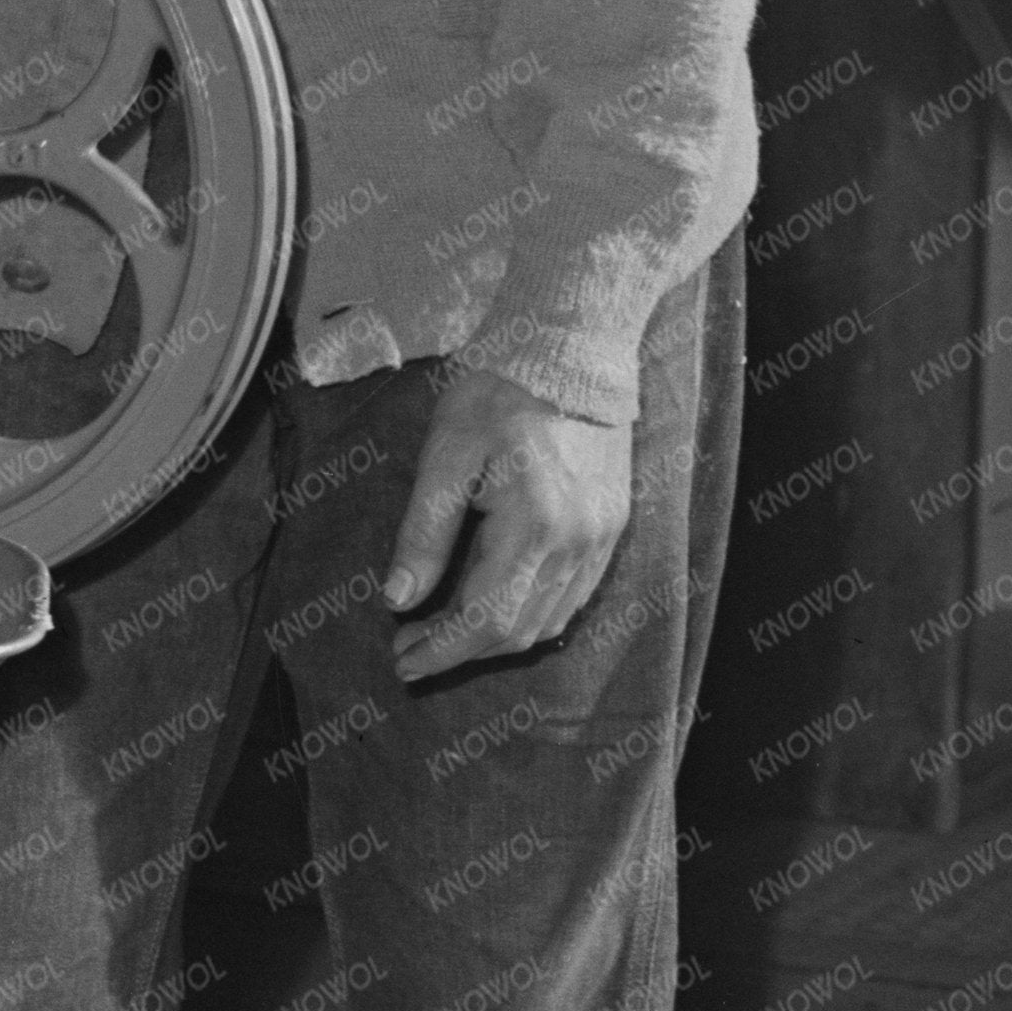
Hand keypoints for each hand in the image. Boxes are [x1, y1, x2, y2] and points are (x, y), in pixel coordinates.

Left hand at [384, 368, 632, 685]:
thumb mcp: (445, 455)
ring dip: (496, 639)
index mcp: (532, 524)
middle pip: (517, 631)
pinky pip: (574, 597)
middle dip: (460, 651)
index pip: (484, 618)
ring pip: (549, 622)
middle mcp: (575, 542)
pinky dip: (534, 616)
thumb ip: (424, 533)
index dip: (440, 651)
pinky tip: (500, 606)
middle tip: (412, 649)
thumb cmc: (497, 393)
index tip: (401, 660)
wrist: (570, 350)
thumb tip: (399, 599)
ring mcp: (600, 538)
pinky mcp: (611, 528)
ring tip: (447, 632)